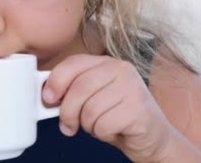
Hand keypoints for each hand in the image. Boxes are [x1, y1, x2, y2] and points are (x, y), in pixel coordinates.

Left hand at [42, 54, 173, 162]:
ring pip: (90, 109)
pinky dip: (102, 134)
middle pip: (79, 87)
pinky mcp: (138, 110)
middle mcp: (121, 70)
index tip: (48, 98)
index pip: (74, 63)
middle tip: (67, 125)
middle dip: (68, 111)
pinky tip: (113, 130)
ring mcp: (132, 88)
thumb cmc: (118, 116)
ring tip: (99, 124)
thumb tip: (47, 95)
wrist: (153, 137)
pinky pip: (103, 125)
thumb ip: (74, 89)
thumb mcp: (93, 97)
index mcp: (107, 62)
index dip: (56, 80)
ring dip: (88, 125)